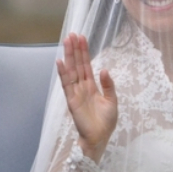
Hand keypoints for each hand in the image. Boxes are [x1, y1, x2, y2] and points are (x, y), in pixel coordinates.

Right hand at [56, 33, 117, 162]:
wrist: (99, 138)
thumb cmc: (106, 122)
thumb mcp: (112, 101)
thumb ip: (108, 85)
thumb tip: (104, 69)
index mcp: (91, 86)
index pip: (87, 65)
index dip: (84, 52)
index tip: (82, 38)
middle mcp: (82, 87)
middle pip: (78, 64)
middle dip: (75, 49)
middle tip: (73, 34)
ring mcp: (76, 92)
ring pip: (71, 70)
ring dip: (69, 56)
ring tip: (67, 41)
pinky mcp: (72, 100)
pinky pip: (67, 84)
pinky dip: (63, 73)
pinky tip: (60, 62)